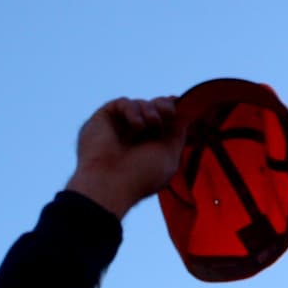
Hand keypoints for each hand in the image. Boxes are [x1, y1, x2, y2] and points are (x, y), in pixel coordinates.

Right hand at [67, 96, 184, 218]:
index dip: (173, 111)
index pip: (165, 120)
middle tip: (169, 113)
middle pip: (154, 108)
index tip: (182, 107)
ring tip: (153, 123)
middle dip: (165, 106)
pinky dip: (133, 110)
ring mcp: (119, 127)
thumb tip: (183, 114)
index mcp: (151, 145)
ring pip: (140, 104)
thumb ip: (178, 132)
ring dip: (151, 110)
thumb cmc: (142, 175)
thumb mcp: (169, 154)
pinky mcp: (104, 118)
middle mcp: (135, 136)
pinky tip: (137, 126)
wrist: (110, 184)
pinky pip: (123, 103)